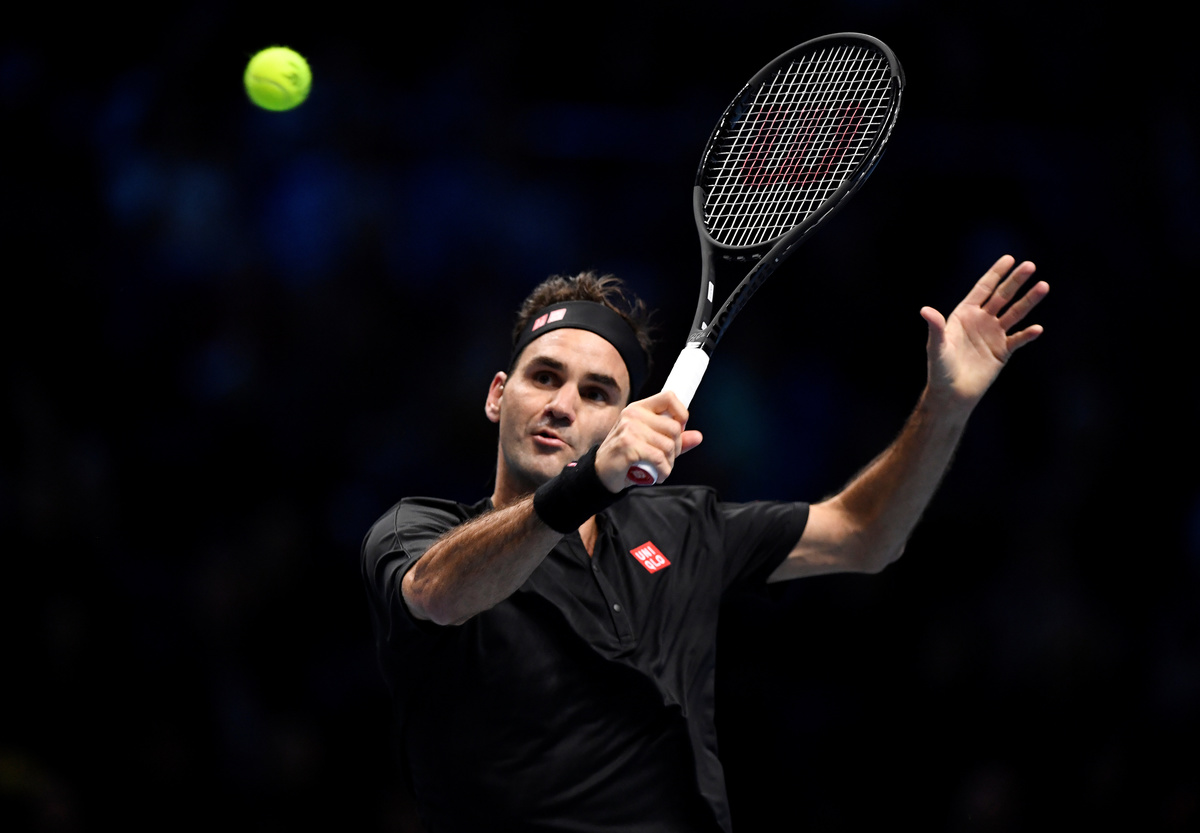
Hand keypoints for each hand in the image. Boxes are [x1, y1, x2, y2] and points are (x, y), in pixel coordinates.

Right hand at [593, 391, 703, 491]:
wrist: (602, 473)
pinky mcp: (628, 446)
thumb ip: (674, 439)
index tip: (678, 431)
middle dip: (676, 449)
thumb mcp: (651, 444)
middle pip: (674, 428)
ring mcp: (630, 429)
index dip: (681, 414)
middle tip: (666, 459)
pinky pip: (659, 458)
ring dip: (669, 463)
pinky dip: (663, 471)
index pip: (669, 397)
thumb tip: (698, 436)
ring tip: (660, 469)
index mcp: (639, 409)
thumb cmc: (627, 456)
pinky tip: (657, 476)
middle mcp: (633, 415)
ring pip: (668, 446)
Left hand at [921, 255, 1048, 405]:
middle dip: (1015, 281)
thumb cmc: (940, 369)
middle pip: (1002, 296)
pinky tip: (1036, 328)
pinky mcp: (1003, 351)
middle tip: (1030, 266)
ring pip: (1015, 314)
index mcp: (964, 314)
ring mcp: (994, 335)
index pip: (983, 289)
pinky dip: (1027, 334)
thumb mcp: (936, 347)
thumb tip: (925, 310)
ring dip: (1028, 301)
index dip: (995, 274)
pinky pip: (1018, 339)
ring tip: (1043, 286)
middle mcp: (981, 321)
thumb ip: (935, 328)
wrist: (952, 393)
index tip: (1009, 258)